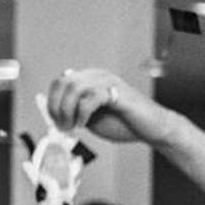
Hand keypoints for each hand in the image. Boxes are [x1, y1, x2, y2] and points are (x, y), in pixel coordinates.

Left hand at [42, 67, 180, 146]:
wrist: (153, 129)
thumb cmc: (126, 124)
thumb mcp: (92, 118)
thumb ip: (75, 112)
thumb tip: (55, 115)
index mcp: (92, 79)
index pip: (60, 81)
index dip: (51, 101)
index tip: (55, 121)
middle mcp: (99, 76)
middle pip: (64, 82)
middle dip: (57, 106)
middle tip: (62, 126)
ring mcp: (109, 82)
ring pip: (74, 87)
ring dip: (67, 110)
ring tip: (72, 126)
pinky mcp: (118, 93)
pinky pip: (91, 98)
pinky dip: (82, 113)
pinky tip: (84, 124)